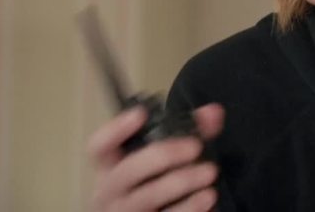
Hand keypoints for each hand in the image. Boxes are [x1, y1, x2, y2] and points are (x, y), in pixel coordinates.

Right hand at [87, 103, 224, 211]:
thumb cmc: (155, 185)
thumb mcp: (165, 158)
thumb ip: (190, 132)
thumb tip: (214, 112)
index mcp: (112, 167)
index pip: (100, 147)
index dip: (116, 129)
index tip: (140, 114)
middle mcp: (112, 191)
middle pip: (127, 171)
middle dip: (164, 155)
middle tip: (195, 146)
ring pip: (147, 198)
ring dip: (182, 182)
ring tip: (210, 172)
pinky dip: (190, 208)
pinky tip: (208, 198)